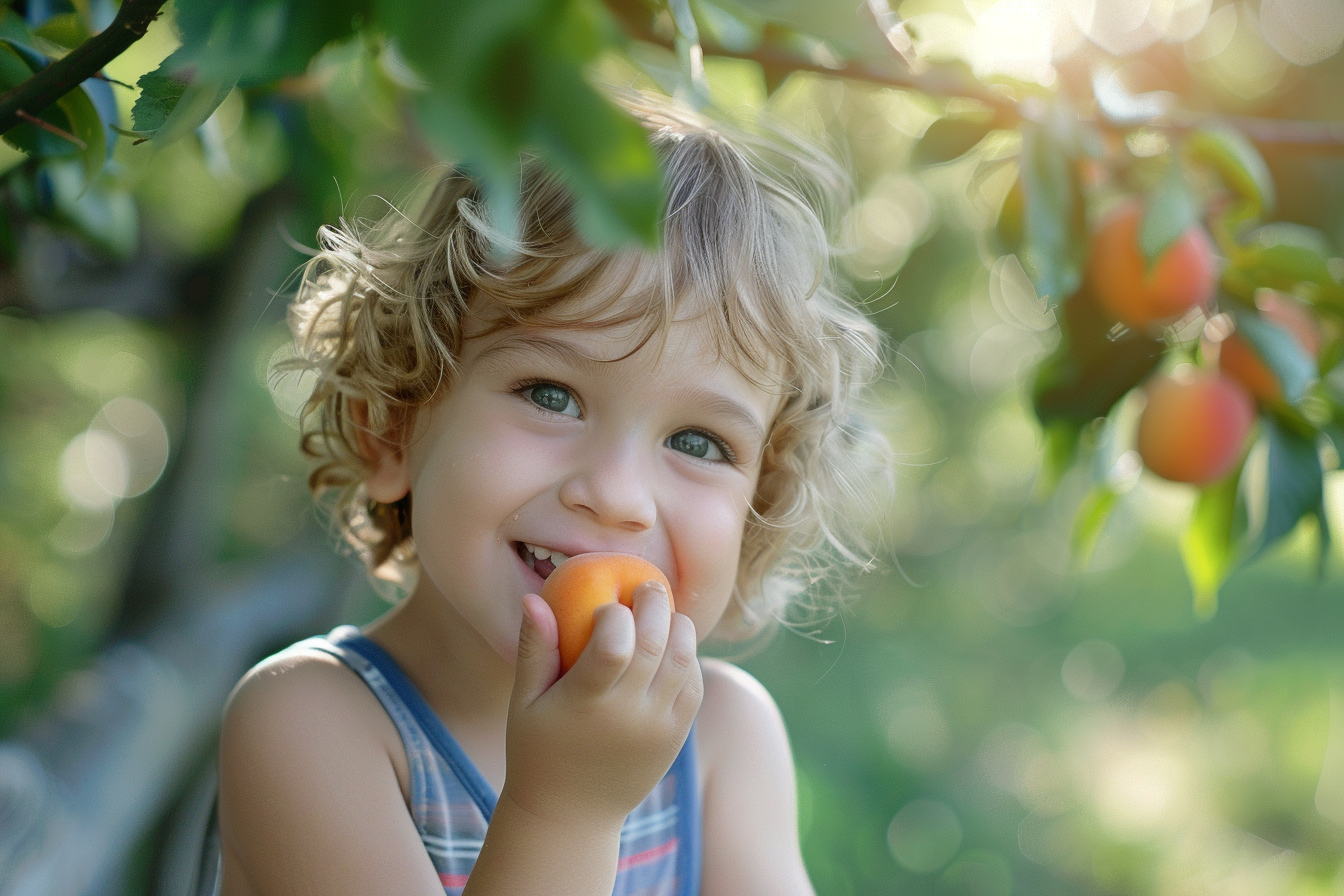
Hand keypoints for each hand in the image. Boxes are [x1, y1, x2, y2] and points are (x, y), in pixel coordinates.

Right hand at [500, 581, 702, 828]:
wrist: (572, 816)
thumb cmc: (537, 750)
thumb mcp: (525, 702)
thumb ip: (534, 648)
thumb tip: (535, 596)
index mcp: (587, 704)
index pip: (615, 645)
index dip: (615, 614)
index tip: (606, 605)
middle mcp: (629, 715)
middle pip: (656, 643)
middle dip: (655, 603)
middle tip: (645, 585)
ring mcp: (659, 727)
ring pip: (684, 660)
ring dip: (678, 626)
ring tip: (661, 613)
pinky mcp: (676, 735)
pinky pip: (694, 684)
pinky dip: (687, 656)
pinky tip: (669, 645)